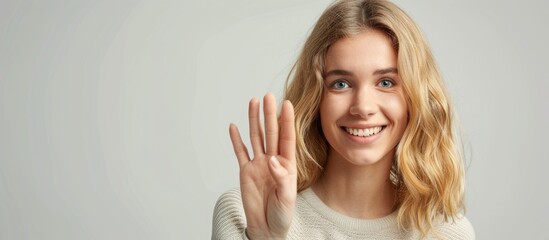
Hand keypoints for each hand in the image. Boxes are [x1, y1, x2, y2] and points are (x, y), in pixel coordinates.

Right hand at [229, 93, 296, 238]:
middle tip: (267, 96)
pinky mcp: (245, 172)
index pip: (287, 138)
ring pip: (255, 137)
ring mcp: (258, 164)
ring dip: (253, 120)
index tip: (287, 104)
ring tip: (252, 103)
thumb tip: (273, 160)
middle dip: (269, 114)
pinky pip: (240, 152)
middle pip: (270, 133)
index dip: (287, 121)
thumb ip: (281, 178)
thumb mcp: (286, 198)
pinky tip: (234, 126)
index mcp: (287, 165)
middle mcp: (273, 161)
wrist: (266, 228)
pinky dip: (236, 139)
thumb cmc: (281, 215)